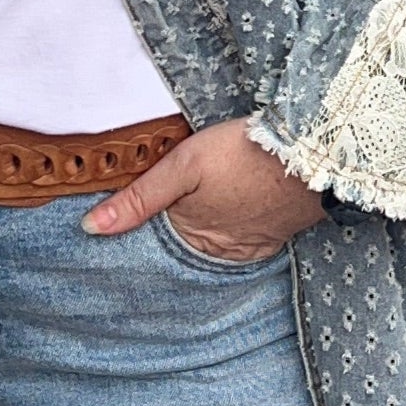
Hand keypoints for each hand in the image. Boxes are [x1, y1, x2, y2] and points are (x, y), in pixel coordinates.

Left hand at [81, 117, 324, 262]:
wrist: (315, 152)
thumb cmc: (244, 154)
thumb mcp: (183, 167)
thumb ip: (137, 199)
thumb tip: (89, 230)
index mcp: (193, 240)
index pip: (155, 243)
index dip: (141, 228)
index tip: (123, 219)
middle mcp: (220, 253)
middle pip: (185, 245)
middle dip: (172, 230)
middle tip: (170, 201)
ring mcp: (250, 246)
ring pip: (214, 242)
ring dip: (204, 228)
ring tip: (200, 202)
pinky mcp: (274, 235)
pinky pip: (242, 237)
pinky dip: (231, 226)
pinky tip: (229, 206)